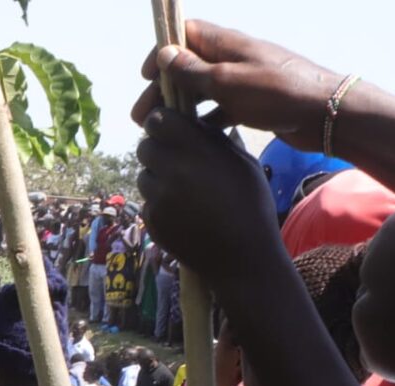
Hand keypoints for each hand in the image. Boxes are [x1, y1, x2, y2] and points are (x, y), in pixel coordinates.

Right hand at [131, 21, 344, 150]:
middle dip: (162, 88)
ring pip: (201, 89)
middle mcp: (232, 57)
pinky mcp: (252, 102)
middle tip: (141, 117)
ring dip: (179, 107)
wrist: (326, 112)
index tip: (145, 76)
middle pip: (187, 65)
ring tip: (160, 130)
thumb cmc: (276, 92)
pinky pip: (219, 108)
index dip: (161, 51)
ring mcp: (243, 80)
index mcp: (226, 43)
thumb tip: (164, 54)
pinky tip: (192, 138)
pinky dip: (203, 120)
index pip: (184, 33)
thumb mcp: (227, 81)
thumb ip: (193, 70)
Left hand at [136, 108, 279, 286]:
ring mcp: (157, 198)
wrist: (242, 257)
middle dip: (158, 150)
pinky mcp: (151, 221)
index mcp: (195, 150)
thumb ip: (214, 139)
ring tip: (183, 190)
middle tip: (177, 160)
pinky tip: (181, 212)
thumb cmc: (251, 205)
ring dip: (157, 178)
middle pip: (144, 147)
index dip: (162, 122)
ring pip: (143, 176)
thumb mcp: (243, 163)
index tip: (171, 128)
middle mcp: (171, 171)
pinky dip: (158, 203)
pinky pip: (147, 202)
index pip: (157, 120)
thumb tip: (193, 123)